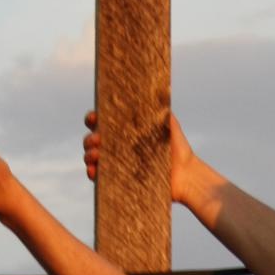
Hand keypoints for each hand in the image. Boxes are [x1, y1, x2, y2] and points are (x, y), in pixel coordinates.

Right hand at [82, 108, 208, 208]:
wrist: (186, 175)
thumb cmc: (178, 148)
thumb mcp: (168, 124)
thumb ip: (157, 109)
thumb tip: (149, 93)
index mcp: (125, 130)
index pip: (102, 122)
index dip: (93, 118)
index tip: (94, 118)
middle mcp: (118, 146)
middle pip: (93, 139)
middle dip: (90, 138)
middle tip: (98, 140)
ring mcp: (116, 163)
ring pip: (92, 157)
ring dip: (88, 154)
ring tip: (96, 154)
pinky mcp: (118, 181)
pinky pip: (99, 178)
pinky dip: (92, 173)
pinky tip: (93, 171)